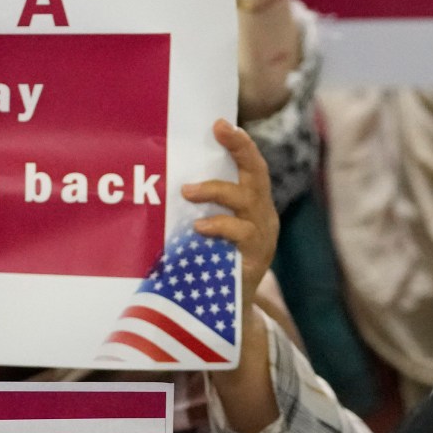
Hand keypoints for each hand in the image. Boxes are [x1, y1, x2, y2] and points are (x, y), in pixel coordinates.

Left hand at [182, 121, 278, 296]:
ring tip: (187, 191)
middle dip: (241, 148)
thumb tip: (169, 179)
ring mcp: (262, 235)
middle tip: (221, 130)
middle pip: (258, 173)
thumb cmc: (213, 262)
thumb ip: (201, 207)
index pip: (252, 166)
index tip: (220, 122)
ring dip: (214, 191)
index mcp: (254, 204)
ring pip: (246, 199)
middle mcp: (263, 214)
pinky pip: (239, 233)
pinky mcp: (256, 257)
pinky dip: (218, 226)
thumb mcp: (210, 228)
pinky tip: (199, 227)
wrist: (228, 310)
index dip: (240, 143)